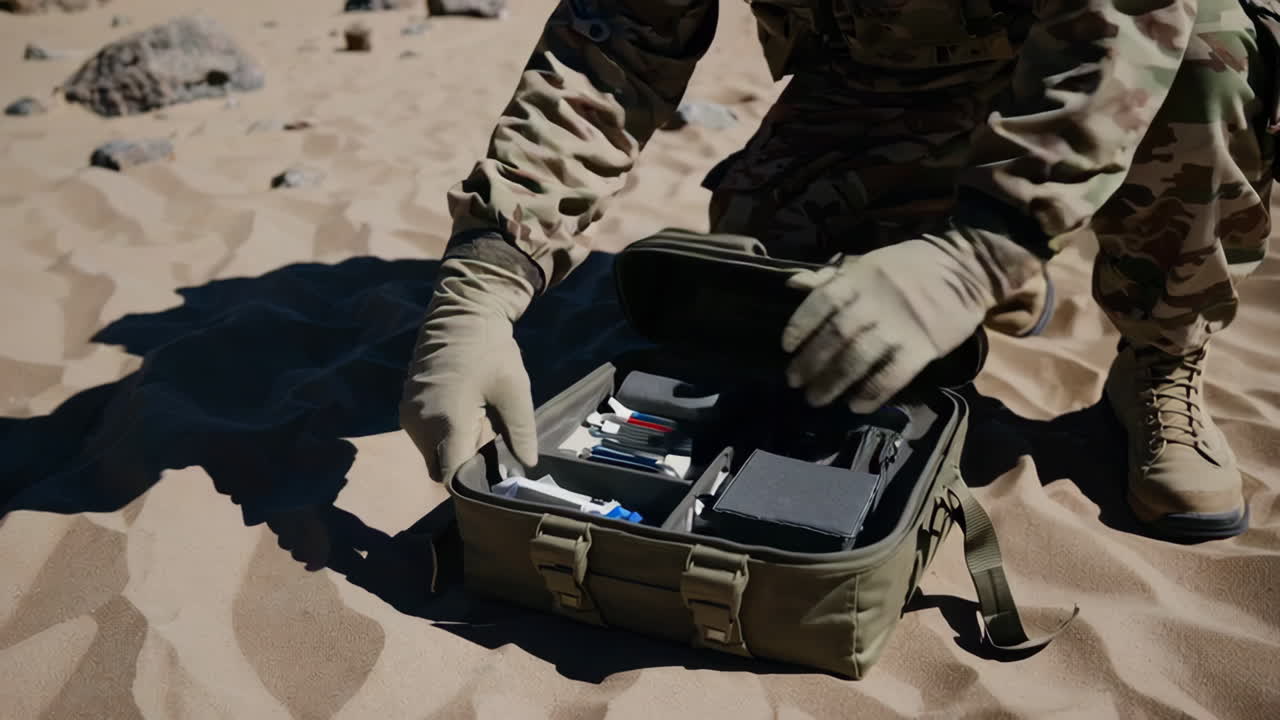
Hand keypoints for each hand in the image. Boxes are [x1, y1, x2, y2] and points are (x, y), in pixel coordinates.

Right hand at [399, 257, 539, 482]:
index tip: (492, 478)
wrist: (460, 314)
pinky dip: (443, 436)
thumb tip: (526, 464)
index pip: (450, 477)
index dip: (471, 484)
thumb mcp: (515, 391)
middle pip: (440, 468)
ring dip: (453, 450)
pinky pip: (425, 437)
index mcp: (446, 422)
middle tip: (491, 450)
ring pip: (431, 454)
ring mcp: (409, 415)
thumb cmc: (490, 351)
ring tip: (479, 425)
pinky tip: (465, 415)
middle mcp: (420, 423)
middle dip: (463, 467)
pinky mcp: (406, 407)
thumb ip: (521, 433)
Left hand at [781, 228, 1034, 412]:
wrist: (967, 268)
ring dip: (833, 382)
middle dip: (811, 362)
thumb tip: (792, 284)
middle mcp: (875, 303)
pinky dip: (872, 392)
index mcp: (859, 278)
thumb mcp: (869, 261)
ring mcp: (900, 326)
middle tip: (794, 382)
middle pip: (835, 336)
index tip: (786, 346)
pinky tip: (856, 406)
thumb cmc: (911, 266)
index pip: (822, 302)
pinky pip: (893, 375)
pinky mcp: (923, 348)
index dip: (801, 325)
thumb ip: (831, 278)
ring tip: (815, 399)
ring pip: (858, 358)